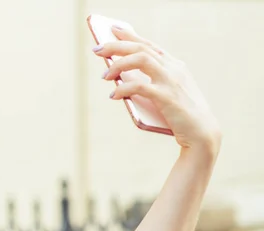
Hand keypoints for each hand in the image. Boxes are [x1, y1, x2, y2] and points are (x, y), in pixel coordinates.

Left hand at [93, 25, 221, 158]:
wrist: (202, 134)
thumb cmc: (180, 115)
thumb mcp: (165, 93)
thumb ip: (149, 83)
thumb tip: (121, 77)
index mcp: (174, 66)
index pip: (149, 44)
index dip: (130, 35)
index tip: (113, 29)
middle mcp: (173, 69)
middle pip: (142, 48)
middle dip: (117, 46)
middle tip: (97, 49)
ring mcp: (171, 81)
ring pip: (142, 59)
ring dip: (119, 64)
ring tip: (104, 75)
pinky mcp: (167, 97)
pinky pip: (140, 87)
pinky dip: (123, 89)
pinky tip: (113, 95)